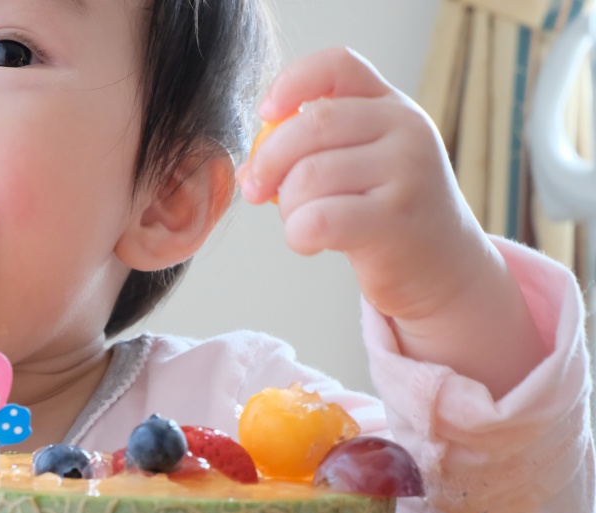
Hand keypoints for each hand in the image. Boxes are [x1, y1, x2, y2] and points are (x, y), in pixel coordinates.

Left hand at [238, 48, 497, 324]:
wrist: (442, 267)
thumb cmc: (386, 213)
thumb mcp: (359, 167)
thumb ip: (310, 153)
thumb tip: (250, 169)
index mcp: (391, 105)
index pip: (339, 65)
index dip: (292, 82)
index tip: (265, 115)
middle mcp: (406, 129)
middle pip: (312, 123)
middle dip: (268, 161)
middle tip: (257, 189)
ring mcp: (407, 171)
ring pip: (308, 176)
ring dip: (287, 206)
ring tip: (299, 221)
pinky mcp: (395, 220)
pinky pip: (317, 219)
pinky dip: (297, 234)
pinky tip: (308, 241)